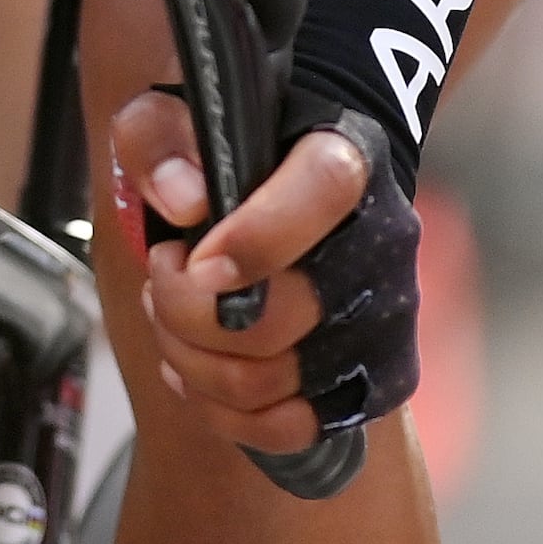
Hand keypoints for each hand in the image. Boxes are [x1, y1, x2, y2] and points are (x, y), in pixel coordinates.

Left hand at [110, 83, 372, 453]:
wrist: (295, 183)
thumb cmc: (233, 150)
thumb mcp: (175, 115)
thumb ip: (161, 137)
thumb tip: (184, 199)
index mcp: (343, 157)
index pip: (324, 191)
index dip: (255, 238)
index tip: (192, 260)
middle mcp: (380, 242)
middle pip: (276, 317)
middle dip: (187, 311)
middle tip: (162, 276)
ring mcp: (381, 319)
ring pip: (270, 379)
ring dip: (192, 359)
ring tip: (168, 315)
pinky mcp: (370, 380)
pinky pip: (290, 428)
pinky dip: (224, 412)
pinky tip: (191, 369)